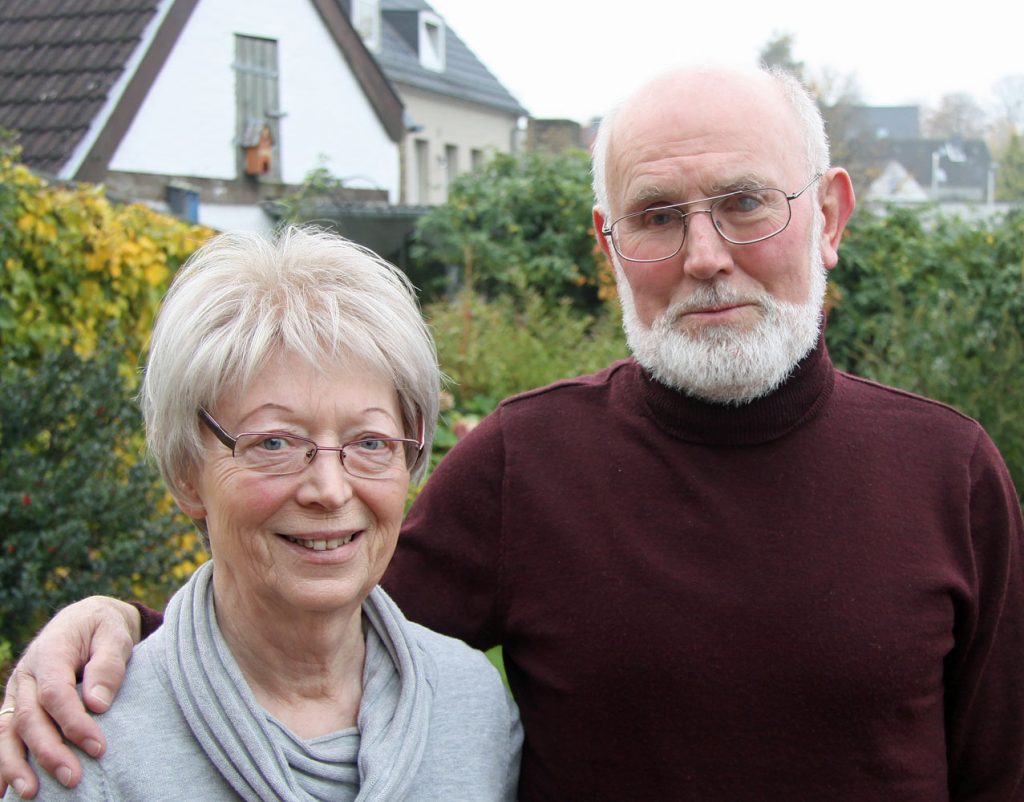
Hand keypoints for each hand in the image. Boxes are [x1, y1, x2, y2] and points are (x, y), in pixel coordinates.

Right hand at [0, 596, 139, 798]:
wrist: (88, 619)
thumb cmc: (105, 629)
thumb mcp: (115, 635)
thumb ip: (108, 665)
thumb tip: (97, 704)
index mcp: (51, 650)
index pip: (55, 692)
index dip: (74, 722)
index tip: (98, 747)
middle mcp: (27, 673)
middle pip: (29, 716)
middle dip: (49, 751)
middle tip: (73, 778)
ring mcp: (17, 690)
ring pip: (7, 730)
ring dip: (16, 764)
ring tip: (31, 793)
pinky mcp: (16, 704)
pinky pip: (2, 735)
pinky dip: (1, 762)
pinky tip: (5, 790)